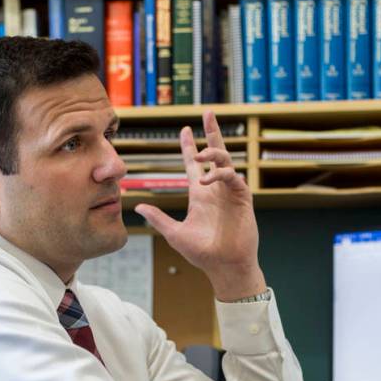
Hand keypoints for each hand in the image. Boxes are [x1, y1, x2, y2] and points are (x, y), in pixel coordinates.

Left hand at [134, 110, 265, 300]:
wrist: (224, 267)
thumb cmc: (202, 253)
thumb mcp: (174, 233)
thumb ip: (158, 218)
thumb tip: (137, 207)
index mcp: (200, 194)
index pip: (195, 165)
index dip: (189, 146)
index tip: (185, 129)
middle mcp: (216, 189)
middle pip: (215, 153)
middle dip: (212, 132)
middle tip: (208, 113)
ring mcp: (230, 193)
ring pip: (226, 161)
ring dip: (213, 153)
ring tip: (199, 155)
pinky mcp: (242, 199)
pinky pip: (234, 178)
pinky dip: (221, 174)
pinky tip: (209, 179)